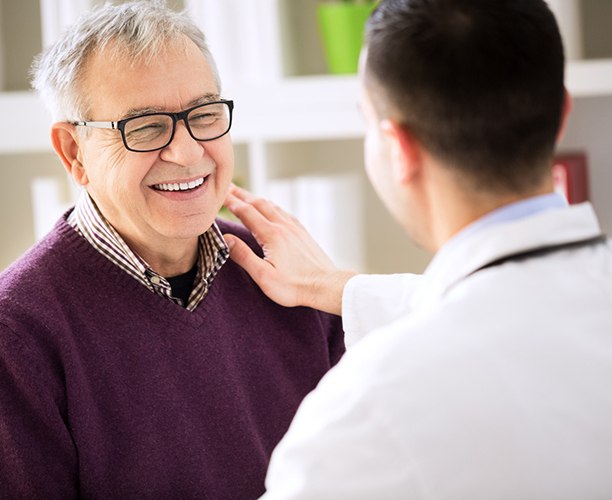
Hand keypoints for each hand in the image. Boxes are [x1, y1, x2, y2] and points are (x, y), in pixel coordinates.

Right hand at [223, 184, 355, 314]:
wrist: (325, 286)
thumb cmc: (294, 286)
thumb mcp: (263, 276)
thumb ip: (243, 256)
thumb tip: (226, 238)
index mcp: (271, 235)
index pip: (246, 212)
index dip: (231, 202)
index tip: (219, 194)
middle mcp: (283, 226)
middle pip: (259, 204)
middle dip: (242, 194)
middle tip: (228, 187)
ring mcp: (295, 228)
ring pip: (273, 206)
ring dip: (257, 199)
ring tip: (246, 196)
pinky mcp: (303, 234)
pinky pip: (284, 213)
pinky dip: (273, 207)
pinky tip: (273, 210)